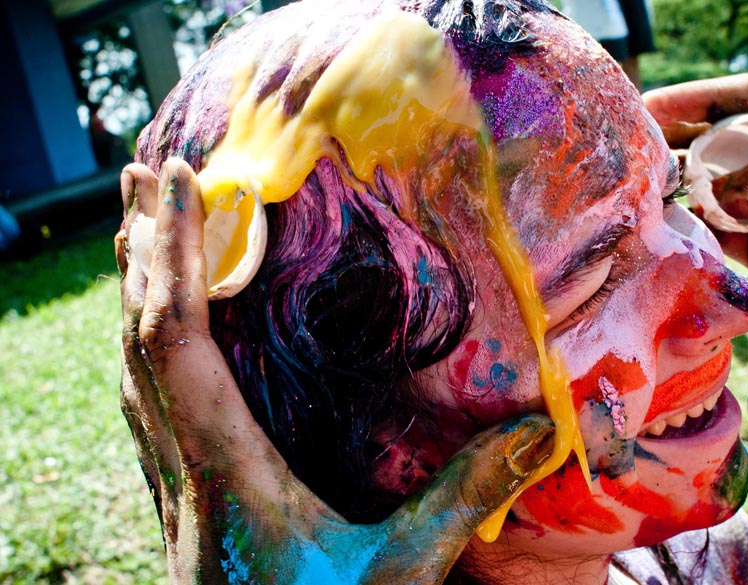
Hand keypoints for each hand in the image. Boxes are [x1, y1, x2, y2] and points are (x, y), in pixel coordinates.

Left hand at [114, 159, 554, 583]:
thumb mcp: (402, 573)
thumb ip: (463, 497)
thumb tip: (537, 430)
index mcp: (228, 470)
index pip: (180, 343)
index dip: (174, 256)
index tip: (179, 181)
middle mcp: (183, 467)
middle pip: (139, 337)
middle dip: (141, 248)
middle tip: (144, 171)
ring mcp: (172, 483)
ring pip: (132, 367)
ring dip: (135, 290)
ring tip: (143, 228)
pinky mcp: (178, 496)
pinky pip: (143, 400)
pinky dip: (144, 343)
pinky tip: (157, 333)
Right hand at [644, 73, 747, 395]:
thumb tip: (711, 186)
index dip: (706, 98)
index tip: (655, 104)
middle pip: (734, 138)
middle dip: (685, 138)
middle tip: (633, 143)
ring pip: (722, 185)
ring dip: (683, 186)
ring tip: (637, 187)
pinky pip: (722, 232)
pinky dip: (693, 230)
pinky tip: (662, 229)